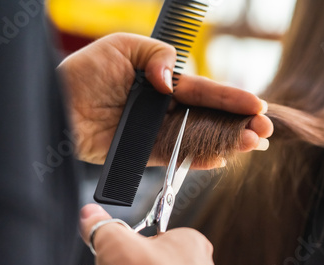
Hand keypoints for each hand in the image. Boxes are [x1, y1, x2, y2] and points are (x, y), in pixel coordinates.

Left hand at [57, 33, 272, 166]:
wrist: (58, 106)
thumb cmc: (84, 72)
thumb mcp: (121, 46)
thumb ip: (156, 56)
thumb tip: (172, 83)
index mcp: (165, 81)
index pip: (205, 91)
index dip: (232, 98)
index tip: (258, 106)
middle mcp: (166, 107)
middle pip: (210, 117)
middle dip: (240, 123)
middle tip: (265, 132)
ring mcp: (158, 131)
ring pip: (200, 137)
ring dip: (228, 142)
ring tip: (252, 145)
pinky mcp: (145, 152)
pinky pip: (176, 156)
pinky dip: (199, 159)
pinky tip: (222, 159)